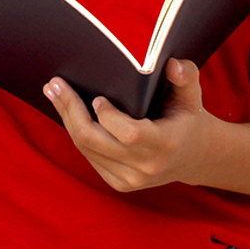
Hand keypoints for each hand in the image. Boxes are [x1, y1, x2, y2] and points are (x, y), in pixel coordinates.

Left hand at [43, 58, 215, 192]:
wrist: (195, 158)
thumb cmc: (189, 119)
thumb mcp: (192, 96)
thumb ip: (187, 76)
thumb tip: (171, 64)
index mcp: (165, 145)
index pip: (129, 134)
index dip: (108, 117)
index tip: (98, 98)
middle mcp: (145, 168)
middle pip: (95, 140)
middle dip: (71, 110)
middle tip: (54, 85)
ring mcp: (130, 180)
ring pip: (86, 149)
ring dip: (67, 120)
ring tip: (55, 93)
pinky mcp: (119, 184)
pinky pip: (90, 157)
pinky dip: (77, 134)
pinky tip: (69, 113)